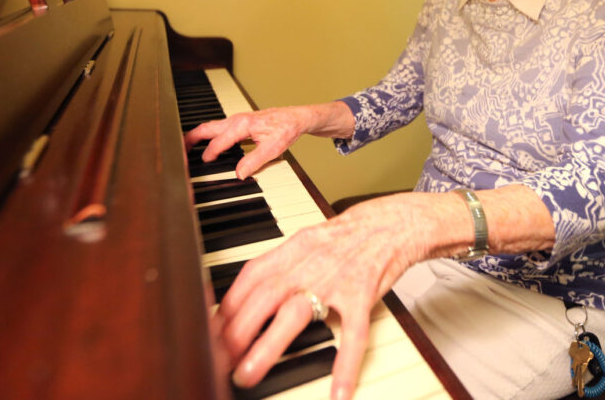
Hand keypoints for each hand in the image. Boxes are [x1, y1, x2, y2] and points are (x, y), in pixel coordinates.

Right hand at [184, 107, 307, 178]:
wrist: (296, 118)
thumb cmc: (286, 129)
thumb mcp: (273, 148)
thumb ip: (254, 160)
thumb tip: (239, 173)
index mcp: (242, 125)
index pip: (219, 141)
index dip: (209, 153)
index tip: (202, 164)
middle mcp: (236, 120)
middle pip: (207, 128)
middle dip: (191, 139)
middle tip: (178, 150)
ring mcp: (237, 120)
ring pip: (211, 127)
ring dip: (198, 136)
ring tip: (186, 148)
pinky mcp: (239, 122)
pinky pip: (218, 128)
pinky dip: (207, 135)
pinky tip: (206, 144)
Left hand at [214, 194, 435, 399]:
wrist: (393, 222)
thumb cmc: (348, 236)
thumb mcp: (307, 242)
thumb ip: (280, 267)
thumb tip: (245, 297)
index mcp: (293, 248)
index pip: (250, 277)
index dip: (226, 305)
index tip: (211, 332)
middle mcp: (309, 262)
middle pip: (263, 297)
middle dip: (235, 330)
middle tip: (220, 360)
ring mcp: (336, 280)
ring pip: (296, 314)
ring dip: (267, 346)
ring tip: (248, 374)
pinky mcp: (363, 295)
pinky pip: (353, 333)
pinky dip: (345, 364)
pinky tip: (337, 391)